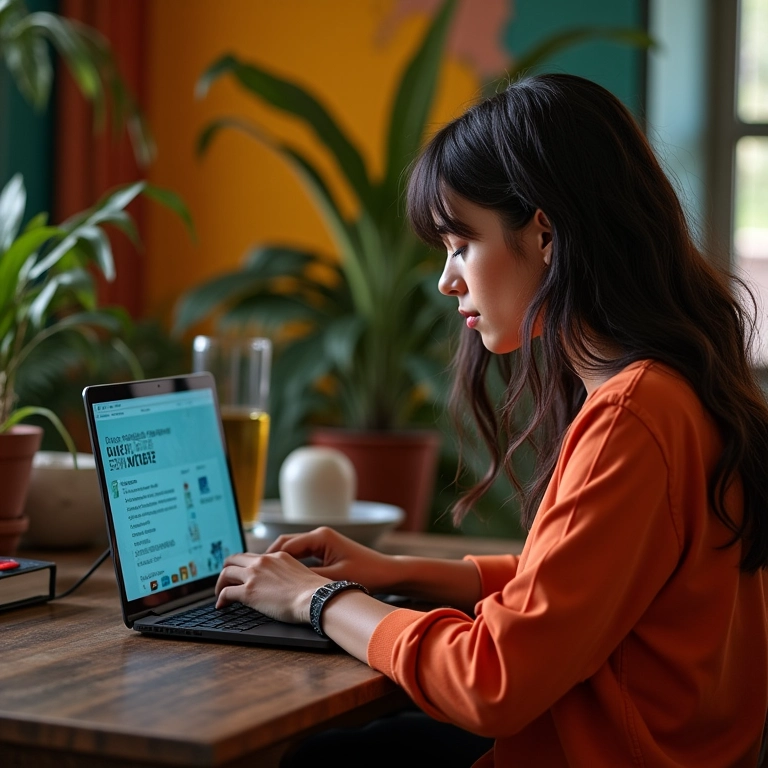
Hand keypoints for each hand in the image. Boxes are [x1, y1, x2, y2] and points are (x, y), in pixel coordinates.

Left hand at [215, 551, 328, 623]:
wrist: (314, 598)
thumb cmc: (312, 592)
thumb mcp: (299, 573)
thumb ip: (286, 573)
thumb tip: (283, 584)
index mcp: (276, 556)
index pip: (252, 556)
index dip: (243, 565)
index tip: (240, 573)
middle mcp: (263, 562)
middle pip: (234, 560)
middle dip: (227, 570)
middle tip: (225, 581)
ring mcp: (254, 575)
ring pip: (226, 573)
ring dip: (220, 584)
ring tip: (220, 594)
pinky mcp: (248, 591)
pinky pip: (226, 592)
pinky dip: (220, 599)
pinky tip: (222, 606)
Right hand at [265, 526, 400, 593]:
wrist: (388, 572)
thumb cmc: (367, 574)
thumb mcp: (336, 579)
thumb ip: (311, 579)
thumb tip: (286, 585)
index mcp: (321, 537)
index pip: (286, 545)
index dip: (268, 559)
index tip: (254, 571)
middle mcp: (320, 535)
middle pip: (285, 544)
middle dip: (268, 559)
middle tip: (252, 573)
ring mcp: (322, 542)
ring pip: (291, 550)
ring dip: (278, 561)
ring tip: (262, 577)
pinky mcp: (325, 551)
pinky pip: (301, 555)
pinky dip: (290, 564)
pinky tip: (282, 578)